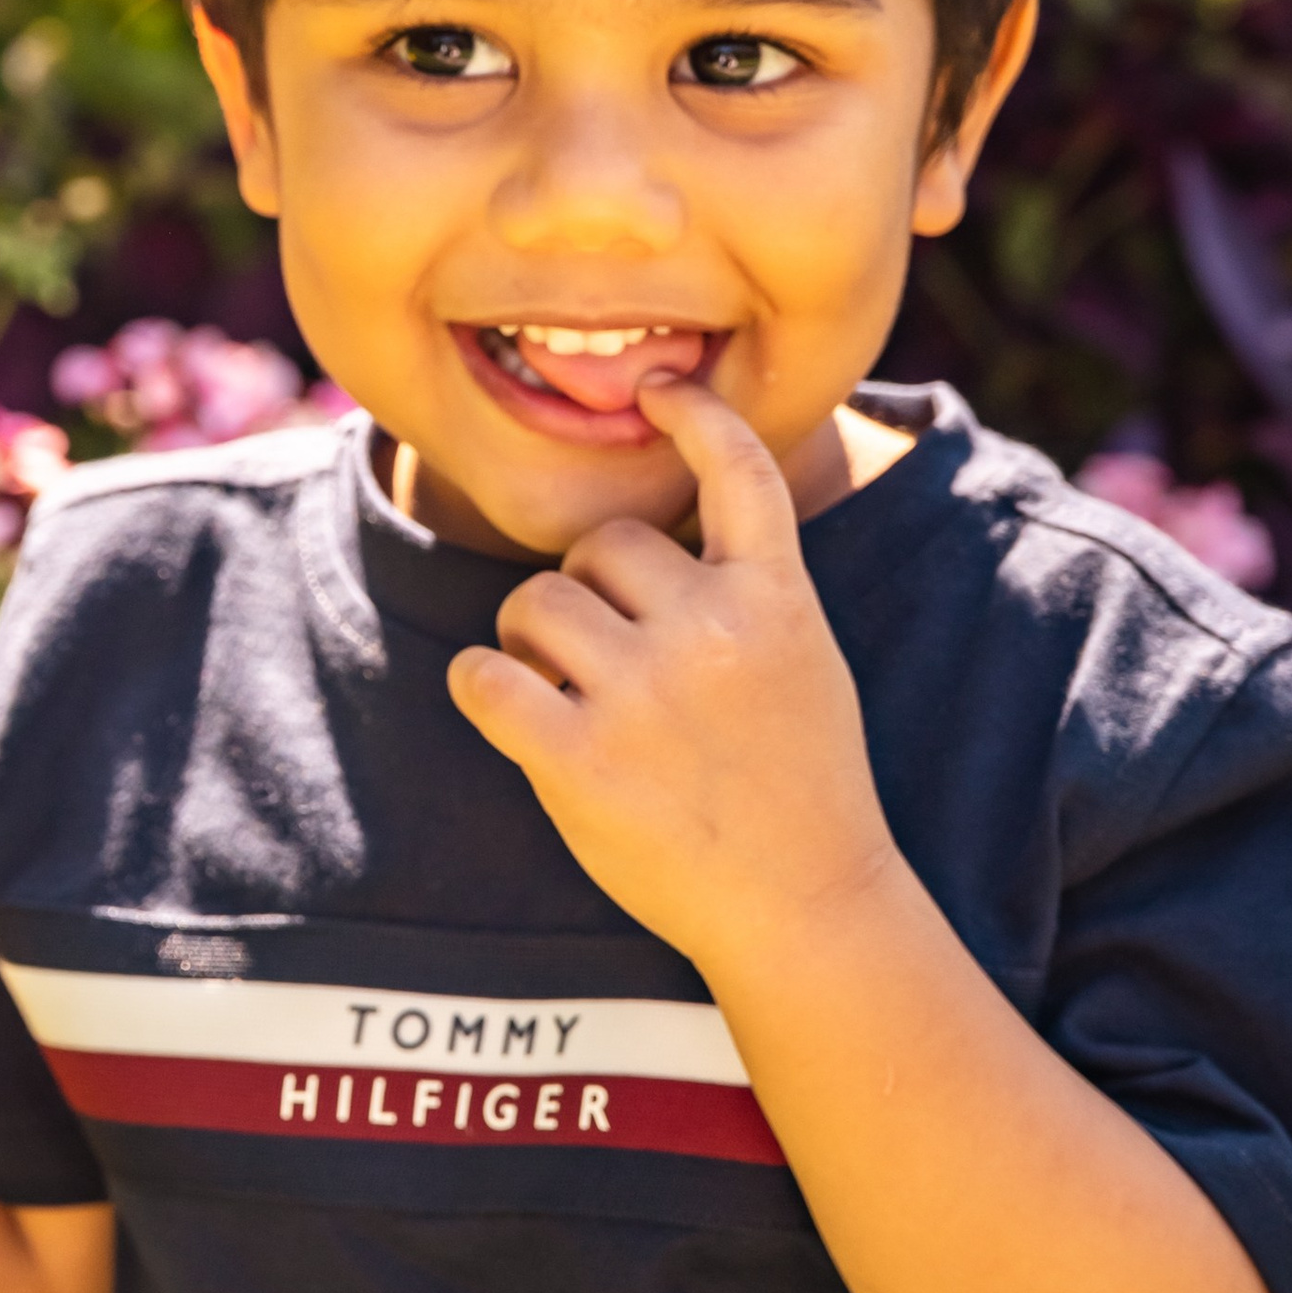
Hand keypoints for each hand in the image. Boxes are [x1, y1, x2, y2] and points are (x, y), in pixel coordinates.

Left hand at [444, 378, 897, 971]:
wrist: (806, 902)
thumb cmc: (799, 785)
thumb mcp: (807, 663)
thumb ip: (747, 592)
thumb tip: (642, 539)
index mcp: (775, 599)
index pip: (738, 472)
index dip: (695, 419)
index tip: (658, 390)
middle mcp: (710, 631)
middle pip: (599, 547)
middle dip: (587, 590)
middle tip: (607, 659)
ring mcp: (644, 695)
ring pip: (533, 603)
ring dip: (529, 638)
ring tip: (564, 691)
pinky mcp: (579, 760)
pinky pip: (485, 678)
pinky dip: (485, 685)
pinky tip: (510, 708)